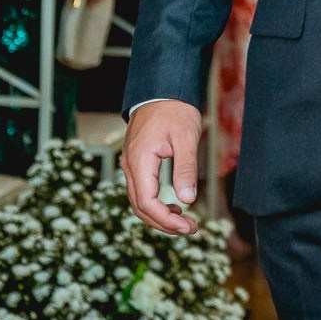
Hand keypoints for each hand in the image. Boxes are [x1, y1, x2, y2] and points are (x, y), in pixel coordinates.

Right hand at [124, 99, 201, 235]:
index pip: (147, 202)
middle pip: (140, 207)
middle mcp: (130, 166)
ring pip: (139, 201)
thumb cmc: (175, 110)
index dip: (166, 220)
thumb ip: (185, 168)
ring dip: (159, 216)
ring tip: (184, 223)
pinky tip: (174, 208)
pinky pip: (142, 191)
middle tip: (190, 229)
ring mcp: (131, 165)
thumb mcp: (185, 138)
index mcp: (139, 161)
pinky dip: (156, 204)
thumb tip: (187, 200)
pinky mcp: (137, 164)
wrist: (162, 90)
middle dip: (164, 223)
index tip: (187, 227)